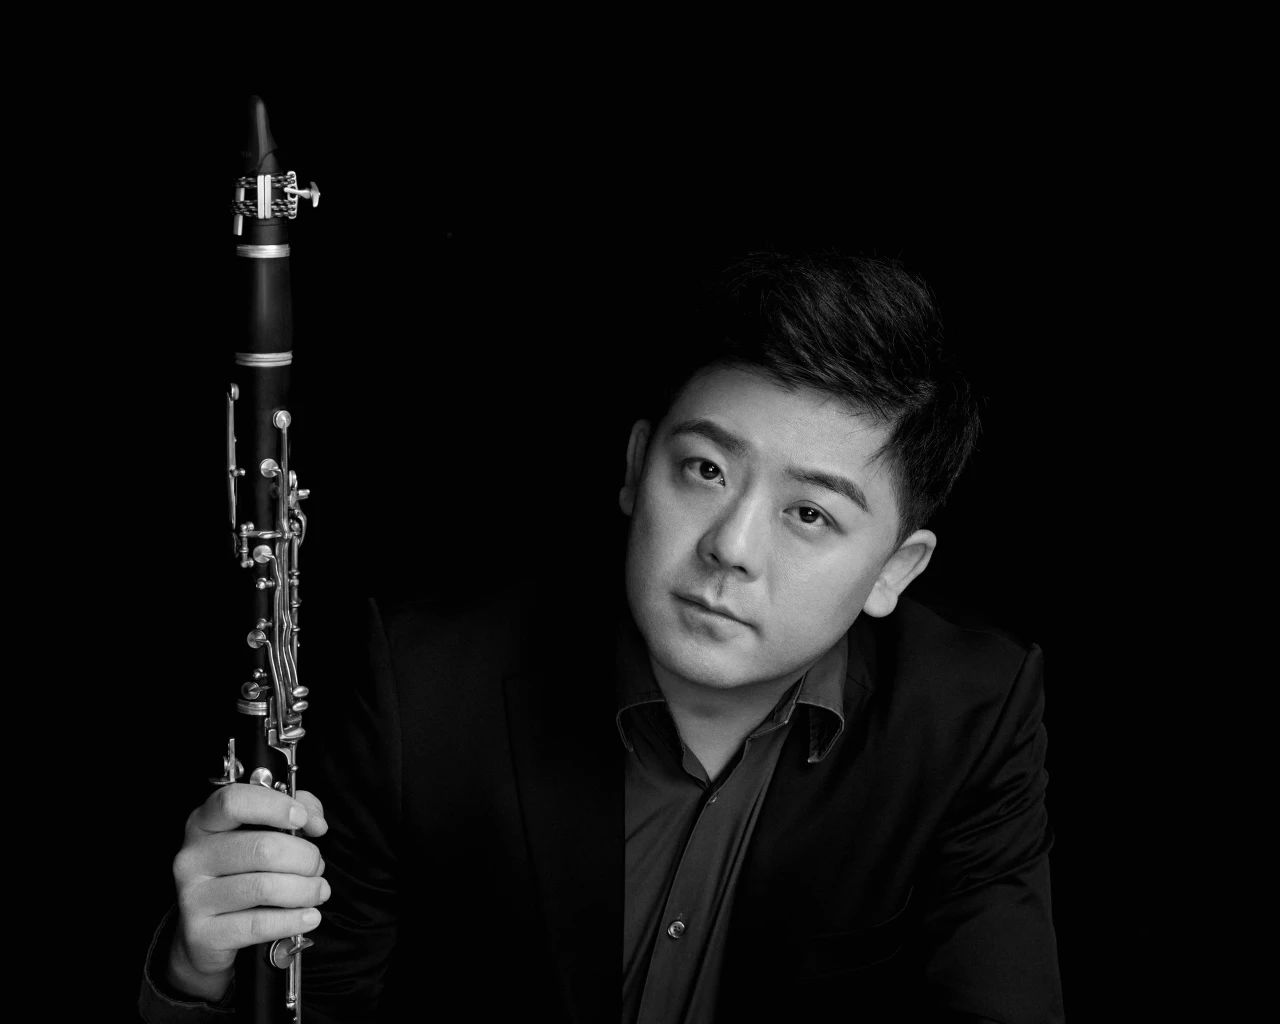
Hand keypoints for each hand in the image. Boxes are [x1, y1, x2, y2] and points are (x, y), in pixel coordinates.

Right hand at [166, 785, 328, 1001]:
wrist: (207, 933)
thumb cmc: (243, 872)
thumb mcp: (263, 832)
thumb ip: (295, 812)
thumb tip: (316, 823)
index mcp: (203, 823)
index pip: (233, 802)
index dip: (274, 806)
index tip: (303, 819)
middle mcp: (192, 857)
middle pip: (261, 848)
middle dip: (304, 858)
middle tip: (317, 866)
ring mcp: (193, 897)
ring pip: (264, 888)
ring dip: (305, 890)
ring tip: (319, 891)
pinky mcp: (203, 934)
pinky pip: (259, 925)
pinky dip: (293, 920)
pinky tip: (309, 917)